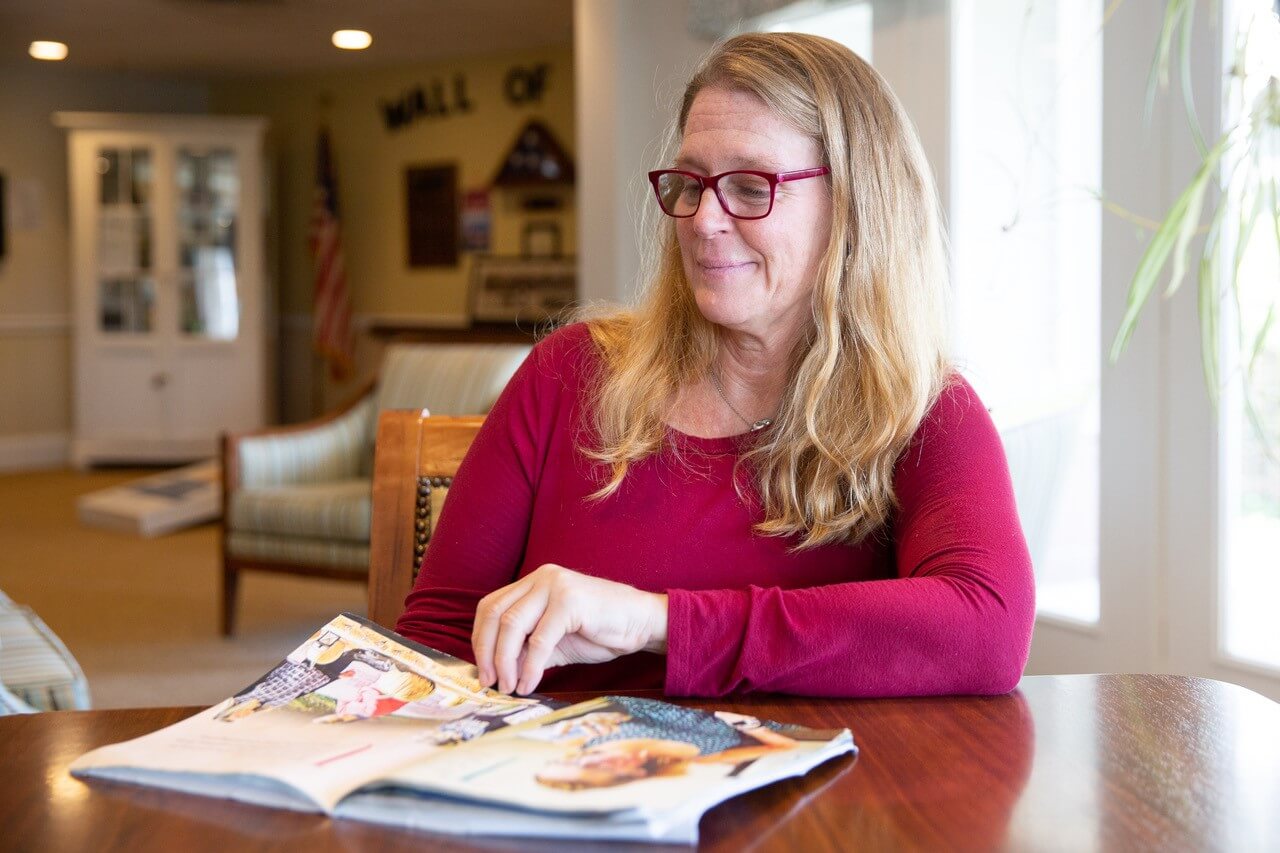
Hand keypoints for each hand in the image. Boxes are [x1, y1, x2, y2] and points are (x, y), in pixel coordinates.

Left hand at [472, 564, 668, 694]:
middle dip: (487, 653)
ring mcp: (555, 585)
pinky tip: (529, 684)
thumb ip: (526, 649)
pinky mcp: (570, 601)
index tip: (483, 671)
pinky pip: (540, 639)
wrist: (641, 623)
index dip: (480, 640)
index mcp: (533, 582)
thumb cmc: (600, 631)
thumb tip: (496, 673)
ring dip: (505, 662)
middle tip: (490, 683)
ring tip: (508, 687)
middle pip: (496, 614)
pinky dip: (531, 666)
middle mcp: (540, 578)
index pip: (491, 607)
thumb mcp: (554, 641)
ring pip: (512, 625)